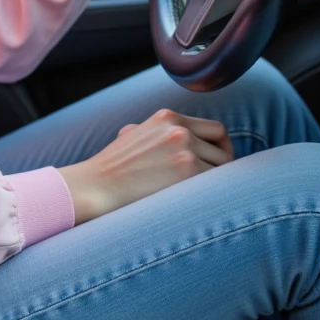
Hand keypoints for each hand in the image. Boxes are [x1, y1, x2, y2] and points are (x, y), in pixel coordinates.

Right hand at [58, 108, 234, 223]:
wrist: (95, 186)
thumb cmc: (112, 168)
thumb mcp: (133, 134)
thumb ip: (158, 131)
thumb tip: (183, 139)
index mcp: (167, 117)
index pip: (214, 129)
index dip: (219, 148)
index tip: (215, 164)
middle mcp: (179, 128)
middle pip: (223, 145)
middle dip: (222, 164)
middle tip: (213, 184)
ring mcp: (185, 147)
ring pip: (224, 166)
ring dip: (217, 182)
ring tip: (202, 195)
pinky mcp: (187, 170)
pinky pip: (217, 183)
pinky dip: (213, 193)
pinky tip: (199, 202)